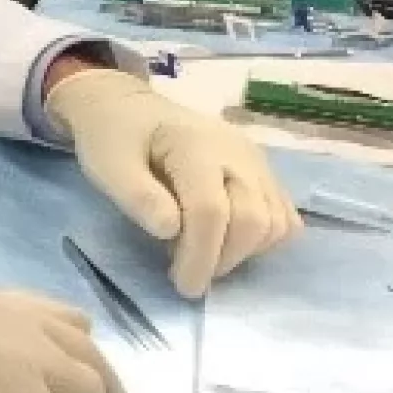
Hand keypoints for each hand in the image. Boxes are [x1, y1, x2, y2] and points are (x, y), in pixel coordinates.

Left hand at [47, 68, 301, 298]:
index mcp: (195, 146)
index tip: (182, 285)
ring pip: (276, 222)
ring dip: (244, 252)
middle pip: (254, 220)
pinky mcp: (263, 172)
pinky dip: (262, 240)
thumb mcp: (108, 166)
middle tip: (187, 272)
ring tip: (202, 253)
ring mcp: (256, 161)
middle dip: (223, 258)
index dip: (200, 255)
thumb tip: (170, 231)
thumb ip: (138, 196)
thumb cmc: (114, 137)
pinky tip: (225, 242)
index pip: (211, 211)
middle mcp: (238, 152)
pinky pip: (283, 216)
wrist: (128, 106)